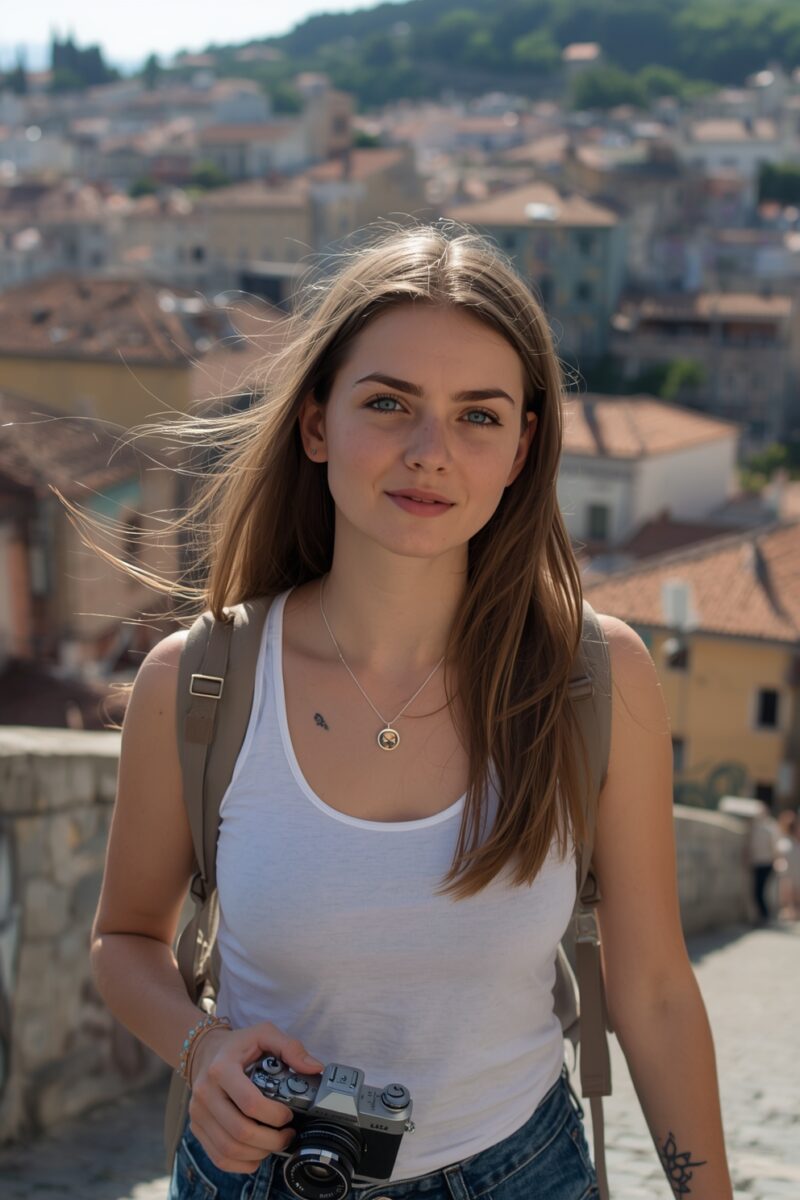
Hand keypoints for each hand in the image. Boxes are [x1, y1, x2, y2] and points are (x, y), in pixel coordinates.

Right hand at [188, 1020, 323, 1172]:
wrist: (205, 1052)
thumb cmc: (238, 1045)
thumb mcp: (264, 1034)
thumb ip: (290, 1048)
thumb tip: (314, 1068)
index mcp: (222, 1068)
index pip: (250, 1103)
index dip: (274, 1115)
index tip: (289, 1115)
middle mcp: (205, 1093)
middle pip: (240, 1132)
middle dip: (271, 1140)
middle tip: (288, 1135)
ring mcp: (198, 1113)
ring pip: (229, 1149)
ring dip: (258, 1153)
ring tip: (275, 1143)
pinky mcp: (197, 1128)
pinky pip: (219, 1158)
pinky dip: (242, 1164)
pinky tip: (257, 1154)